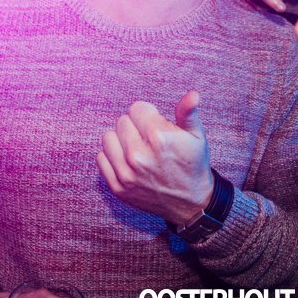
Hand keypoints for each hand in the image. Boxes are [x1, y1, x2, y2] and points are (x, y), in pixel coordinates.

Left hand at [97, 92, 214, 225]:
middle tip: (150, 139)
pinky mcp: (118, 187)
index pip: (137, 108)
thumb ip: (188, 113)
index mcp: (159, 138)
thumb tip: (192, 94)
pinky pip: (101, 158)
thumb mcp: (197, 136)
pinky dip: (113, 157)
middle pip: (122, 121)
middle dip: (136, 126)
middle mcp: (139, 155)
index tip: (157, 124)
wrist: (191, 203)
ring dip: (121, 140)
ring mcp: (127, 173)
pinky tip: (128, 161)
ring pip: (108, 137)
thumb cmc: (193, 165)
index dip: (148, 114)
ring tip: (138, 148)